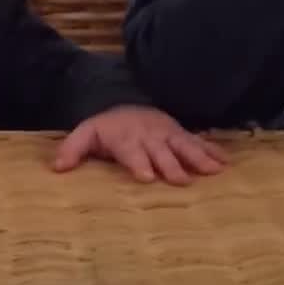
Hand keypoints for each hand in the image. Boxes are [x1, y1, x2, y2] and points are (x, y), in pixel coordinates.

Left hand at [53, 105, 228, 184]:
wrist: (126, 103)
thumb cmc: (107, 129)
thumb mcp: (86, 134)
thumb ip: (72, 149)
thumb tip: (58, 168)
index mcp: (125, 138)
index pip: (131, 151)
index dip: (138, 163)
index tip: (146, 176)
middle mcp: (149, 135)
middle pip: (161, 151)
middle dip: (171, 165)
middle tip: (182, 181)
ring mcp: (167, 133)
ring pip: (184, 145)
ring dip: (198, 158)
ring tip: (214, 171)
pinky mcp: (180, 133)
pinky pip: (198, 141)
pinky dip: (212, 150)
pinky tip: (226, 162)